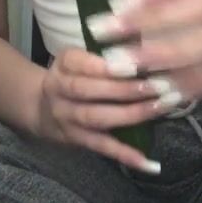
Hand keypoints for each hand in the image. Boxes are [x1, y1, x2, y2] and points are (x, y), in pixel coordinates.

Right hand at [37, 46, 180, 171]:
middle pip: (88, 90)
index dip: (105, 67)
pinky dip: (124, 154)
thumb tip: (146, 41)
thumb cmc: (75, 75)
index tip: (134, 66)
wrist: (41, 106)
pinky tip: (148, 162)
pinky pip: (100, 147)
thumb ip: (110, 50)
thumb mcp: (82, 57)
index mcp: (63, 64)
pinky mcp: (75, 140)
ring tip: (160, 107)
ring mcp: (65, 117)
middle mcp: (58, 89)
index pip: (80, 63)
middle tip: (159, 86)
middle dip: (125, 89)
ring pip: (96, 117)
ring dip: (131, 114)